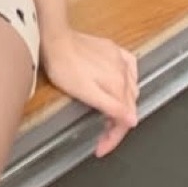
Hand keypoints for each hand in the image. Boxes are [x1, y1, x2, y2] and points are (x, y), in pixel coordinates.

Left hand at [41, 29, 139, 156]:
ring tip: (109, 114)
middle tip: (102, 134)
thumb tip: (132, 119)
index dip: (114, 137)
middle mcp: (123, 70)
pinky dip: (128, 81)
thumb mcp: (85, 93)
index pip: (125, 118)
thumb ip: (111, 106)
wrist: (54, 38)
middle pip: (129, 105)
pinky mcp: (112, 49)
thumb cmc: (64, 66)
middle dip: (117, 123)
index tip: (101, 148)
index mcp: (117, 83)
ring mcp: (119, 58)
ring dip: (123, 104)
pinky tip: (121, 84)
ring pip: (131, 88)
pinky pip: (129, 68)